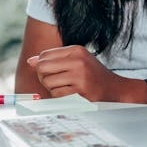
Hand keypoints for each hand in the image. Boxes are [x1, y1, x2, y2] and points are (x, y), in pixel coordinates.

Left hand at [26, 45, 140, 101]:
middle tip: (56, 81)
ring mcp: (79, 76)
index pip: (44, 55)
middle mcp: (78, 60)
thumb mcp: (77, 61)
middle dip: (43, 77)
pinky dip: (60, 97)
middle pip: (42, 68)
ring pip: (47, 82)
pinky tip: (71, 94)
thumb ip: (54, 59)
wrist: (115, 90)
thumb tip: (30, 61)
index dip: (42, 65)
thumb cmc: (93, 75)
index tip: (53, 71)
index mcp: (77, 50)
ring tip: (67, 87)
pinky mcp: (80, 92)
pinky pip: (56, 94)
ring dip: (52, 88)